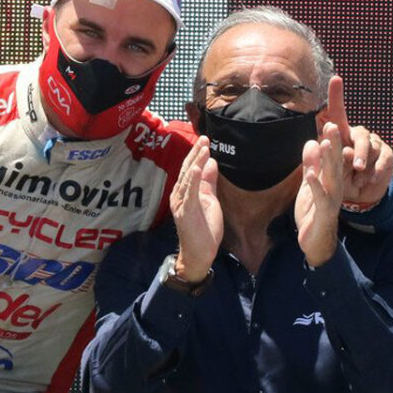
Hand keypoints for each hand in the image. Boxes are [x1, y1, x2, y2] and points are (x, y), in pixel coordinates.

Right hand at [169, 137, 222, 280]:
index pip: (190, 169)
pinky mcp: (186, 211)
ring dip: (195, 162)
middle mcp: (179, 195)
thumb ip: (208, 182)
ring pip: (188, 178)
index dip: (197, 154)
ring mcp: (181, 203)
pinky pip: (189, 193)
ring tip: (203, 148)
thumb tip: (212, 163)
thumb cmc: (203, 229)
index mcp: (185, 192)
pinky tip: (195, 167)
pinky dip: (191, 179)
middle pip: (187, 170)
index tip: (205, 140)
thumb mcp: (210, 200)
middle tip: (204, 138)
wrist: (199, 253)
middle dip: (196, 153)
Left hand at [296, 122, 342, 265]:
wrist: (314, 240)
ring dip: (328, 161)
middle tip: (333, 125)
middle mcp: (334, 187)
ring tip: (325, 143)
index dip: (331, 141)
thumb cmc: (313, 211)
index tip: (329, 121)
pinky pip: (320, 197)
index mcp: (331, 180)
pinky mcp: (324, 212)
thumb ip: (311, 165)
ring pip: (332, 177)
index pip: (333, 157)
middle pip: (335, 163)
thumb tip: (311, 142)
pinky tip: (310, 175)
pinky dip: (315, 186)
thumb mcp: (310, 184)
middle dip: (334, 144)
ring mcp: (331, 199)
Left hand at [327, 77, 392, 205]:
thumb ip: (324, 158)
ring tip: (358, 177)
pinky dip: (377, 172)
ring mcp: (374, 145)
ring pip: (374, 149)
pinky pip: (385, 161)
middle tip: (354, 163)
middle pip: (361, 135)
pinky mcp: (386, 157)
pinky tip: (371, 180)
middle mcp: (358, 137)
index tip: (336, 77)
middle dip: (358, 150)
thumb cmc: (336, 180)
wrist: (354, 196)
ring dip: (366, 165)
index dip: (337, 96)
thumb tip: (330, 146)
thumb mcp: (326, 170)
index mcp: (341, 136)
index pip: (338, 115)